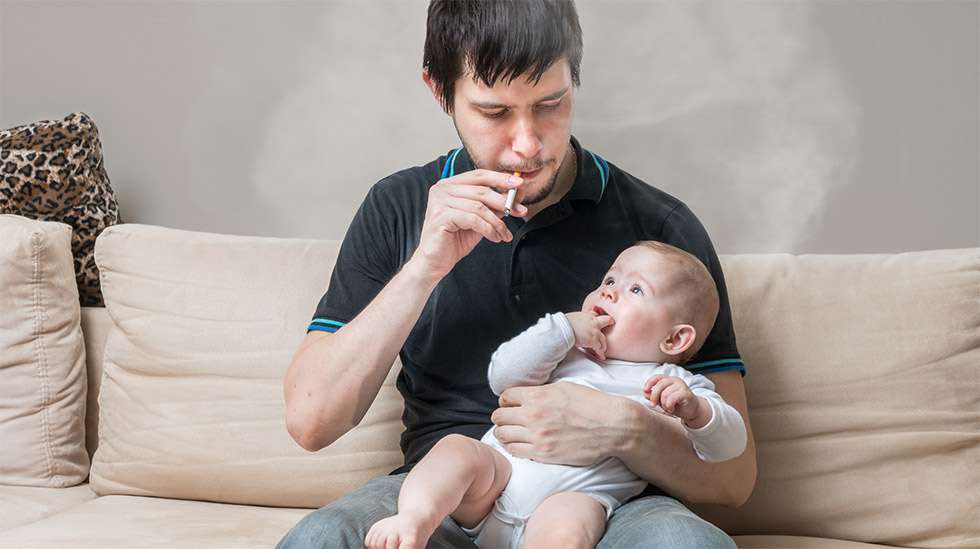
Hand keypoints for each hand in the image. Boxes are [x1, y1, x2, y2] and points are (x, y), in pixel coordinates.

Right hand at [411, 169, 525, 279]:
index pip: (479, 175)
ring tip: (504, 234)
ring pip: (479, 207)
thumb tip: (515, 196)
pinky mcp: (441, 217)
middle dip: (504, 202)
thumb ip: (492, 206)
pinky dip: (488, 229)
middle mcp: (442, 189)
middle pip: (481, 190)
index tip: (519, 184)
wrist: (435, 262)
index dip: (500, 178)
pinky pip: (473, 219)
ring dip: (497, 222)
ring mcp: (439, 202)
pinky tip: (494, 238)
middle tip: (520, 212)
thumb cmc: (454, 239)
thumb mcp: (478, 219)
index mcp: (449, 185)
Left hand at [490, 382, 628, 465]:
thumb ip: (541, 392)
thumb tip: (527, 396)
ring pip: (502, 435)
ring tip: (511, 432)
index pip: (505, 397)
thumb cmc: (592, 404)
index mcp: (537, 395)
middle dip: (502, 417)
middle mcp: (533, 415)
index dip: (506, 400)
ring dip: (503, 433)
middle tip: (509, 419)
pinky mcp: (543, 453)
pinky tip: (520, 444)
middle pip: (499, 416)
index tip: (510, 404)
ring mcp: (537, 436)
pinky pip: (514, 451)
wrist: (612, 426)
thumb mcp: (564, 387)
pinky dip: (513, 447)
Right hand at [564, 311, 614, 359]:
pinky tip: (601, 356)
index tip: (600, 323)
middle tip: (611, 325)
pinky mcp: (593, 340)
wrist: (563, 329)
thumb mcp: (571, 318)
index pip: (596, 315)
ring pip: (603, 338)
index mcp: (587, 315)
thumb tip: (574, 324)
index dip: (598, 319)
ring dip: (603, 345)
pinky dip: (600, 353)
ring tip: (603, 349)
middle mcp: (593, 321)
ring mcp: (595, 331)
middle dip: (610, 323)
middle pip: (607, 320)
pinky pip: (599, 348)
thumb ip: (577, 321)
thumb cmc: (563, 324)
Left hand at [643, 375, 707, 427]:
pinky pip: (672, 398)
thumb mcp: (662, 400)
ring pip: (665, 393)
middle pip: (660, 385)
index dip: (649, 383)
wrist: (692, 410)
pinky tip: (671, 409)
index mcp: (668, 380)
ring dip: (663, 403)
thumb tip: (645, 393)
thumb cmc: (676, 404)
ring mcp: (681, 386)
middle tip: (653, 405)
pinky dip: (669, 405)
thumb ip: (654, 396)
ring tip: (667, 408)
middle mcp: (675, 380)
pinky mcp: (686, 393)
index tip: (644, 391)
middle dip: (654, 396)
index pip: (657, 377)